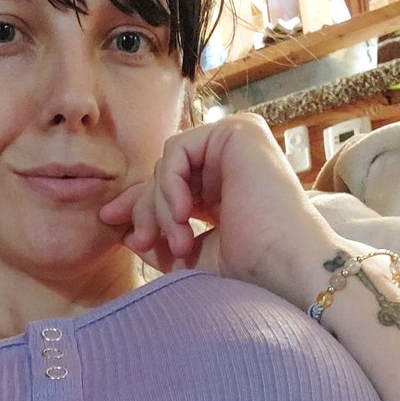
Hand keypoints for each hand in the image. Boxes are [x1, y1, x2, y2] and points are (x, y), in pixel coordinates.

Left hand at [99, 114, 339, 304]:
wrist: (285, 267)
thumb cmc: (250, 270)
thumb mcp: (192, 255)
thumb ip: (160, 238)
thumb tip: (126, 232)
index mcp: (223, 187)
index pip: (170, 186)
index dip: (140, 206)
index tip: (114, 227)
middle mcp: (230, 159)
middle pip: (164, 174)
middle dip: (145, 210)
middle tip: (143, 243)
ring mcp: (236, 141)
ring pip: (167, 164)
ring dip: (161, 206)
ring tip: (178, 242)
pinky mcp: (237, 131)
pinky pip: (177, 151)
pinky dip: (170, 184)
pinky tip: (183, 215)